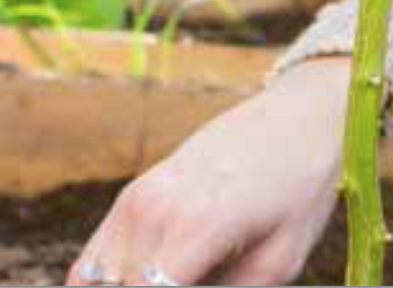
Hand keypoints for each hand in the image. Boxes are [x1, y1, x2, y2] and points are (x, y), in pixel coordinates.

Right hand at [71, 60, 349, 286]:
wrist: (294, 121)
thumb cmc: (298, 195)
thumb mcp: (278, 264)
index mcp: (195, 227)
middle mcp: (153, 209)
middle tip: (200, 285)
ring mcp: (135, 199)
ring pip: (94, 281)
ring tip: (184, 280)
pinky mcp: (130, 196)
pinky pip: (95, 261)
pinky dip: (109, 283)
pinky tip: (147, 283)